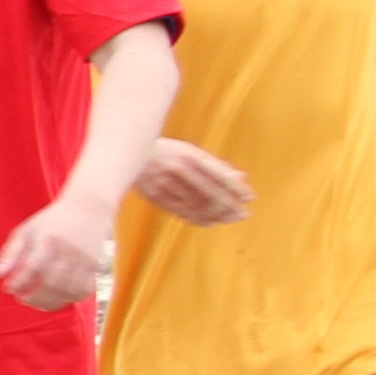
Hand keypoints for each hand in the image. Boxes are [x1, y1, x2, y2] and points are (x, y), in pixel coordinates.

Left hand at [0, 198, 111, 310]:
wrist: (87, 208)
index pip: (32, 268)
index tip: (8, 288)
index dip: (19, 282)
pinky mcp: (95, 265)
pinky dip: (69, 299)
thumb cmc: (50, 222)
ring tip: (37, 303)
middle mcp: (68, 250)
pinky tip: (57, 299)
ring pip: (68, 290)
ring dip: (51, 302)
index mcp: (48, 239)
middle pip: (52, 283)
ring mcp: (84, 259)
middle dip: (34, 297)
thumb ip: (10, 253)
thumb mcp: (26, 231)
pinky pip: (84, 290)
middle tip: (22, 299)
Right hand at [130, 140, 252, 225]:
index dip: (237, 188)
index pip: (220, 175)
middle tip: (243, 214)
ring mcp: (165, 183)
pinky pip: (181, 212)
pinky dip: (199, 219)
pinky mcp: (155, 195)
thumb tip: (242, 177)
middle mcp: (179, 168)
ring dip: (217, 215)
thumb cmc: (165, 152)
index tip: (249, 198)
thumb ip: (215, 165)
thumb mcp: (190, 152)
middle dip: (230, 206)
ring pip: (198, 205)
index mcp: (190, 155)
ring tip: (230, 219)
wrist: (126, 153)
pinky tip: (210, 222)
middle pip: (211, 193)